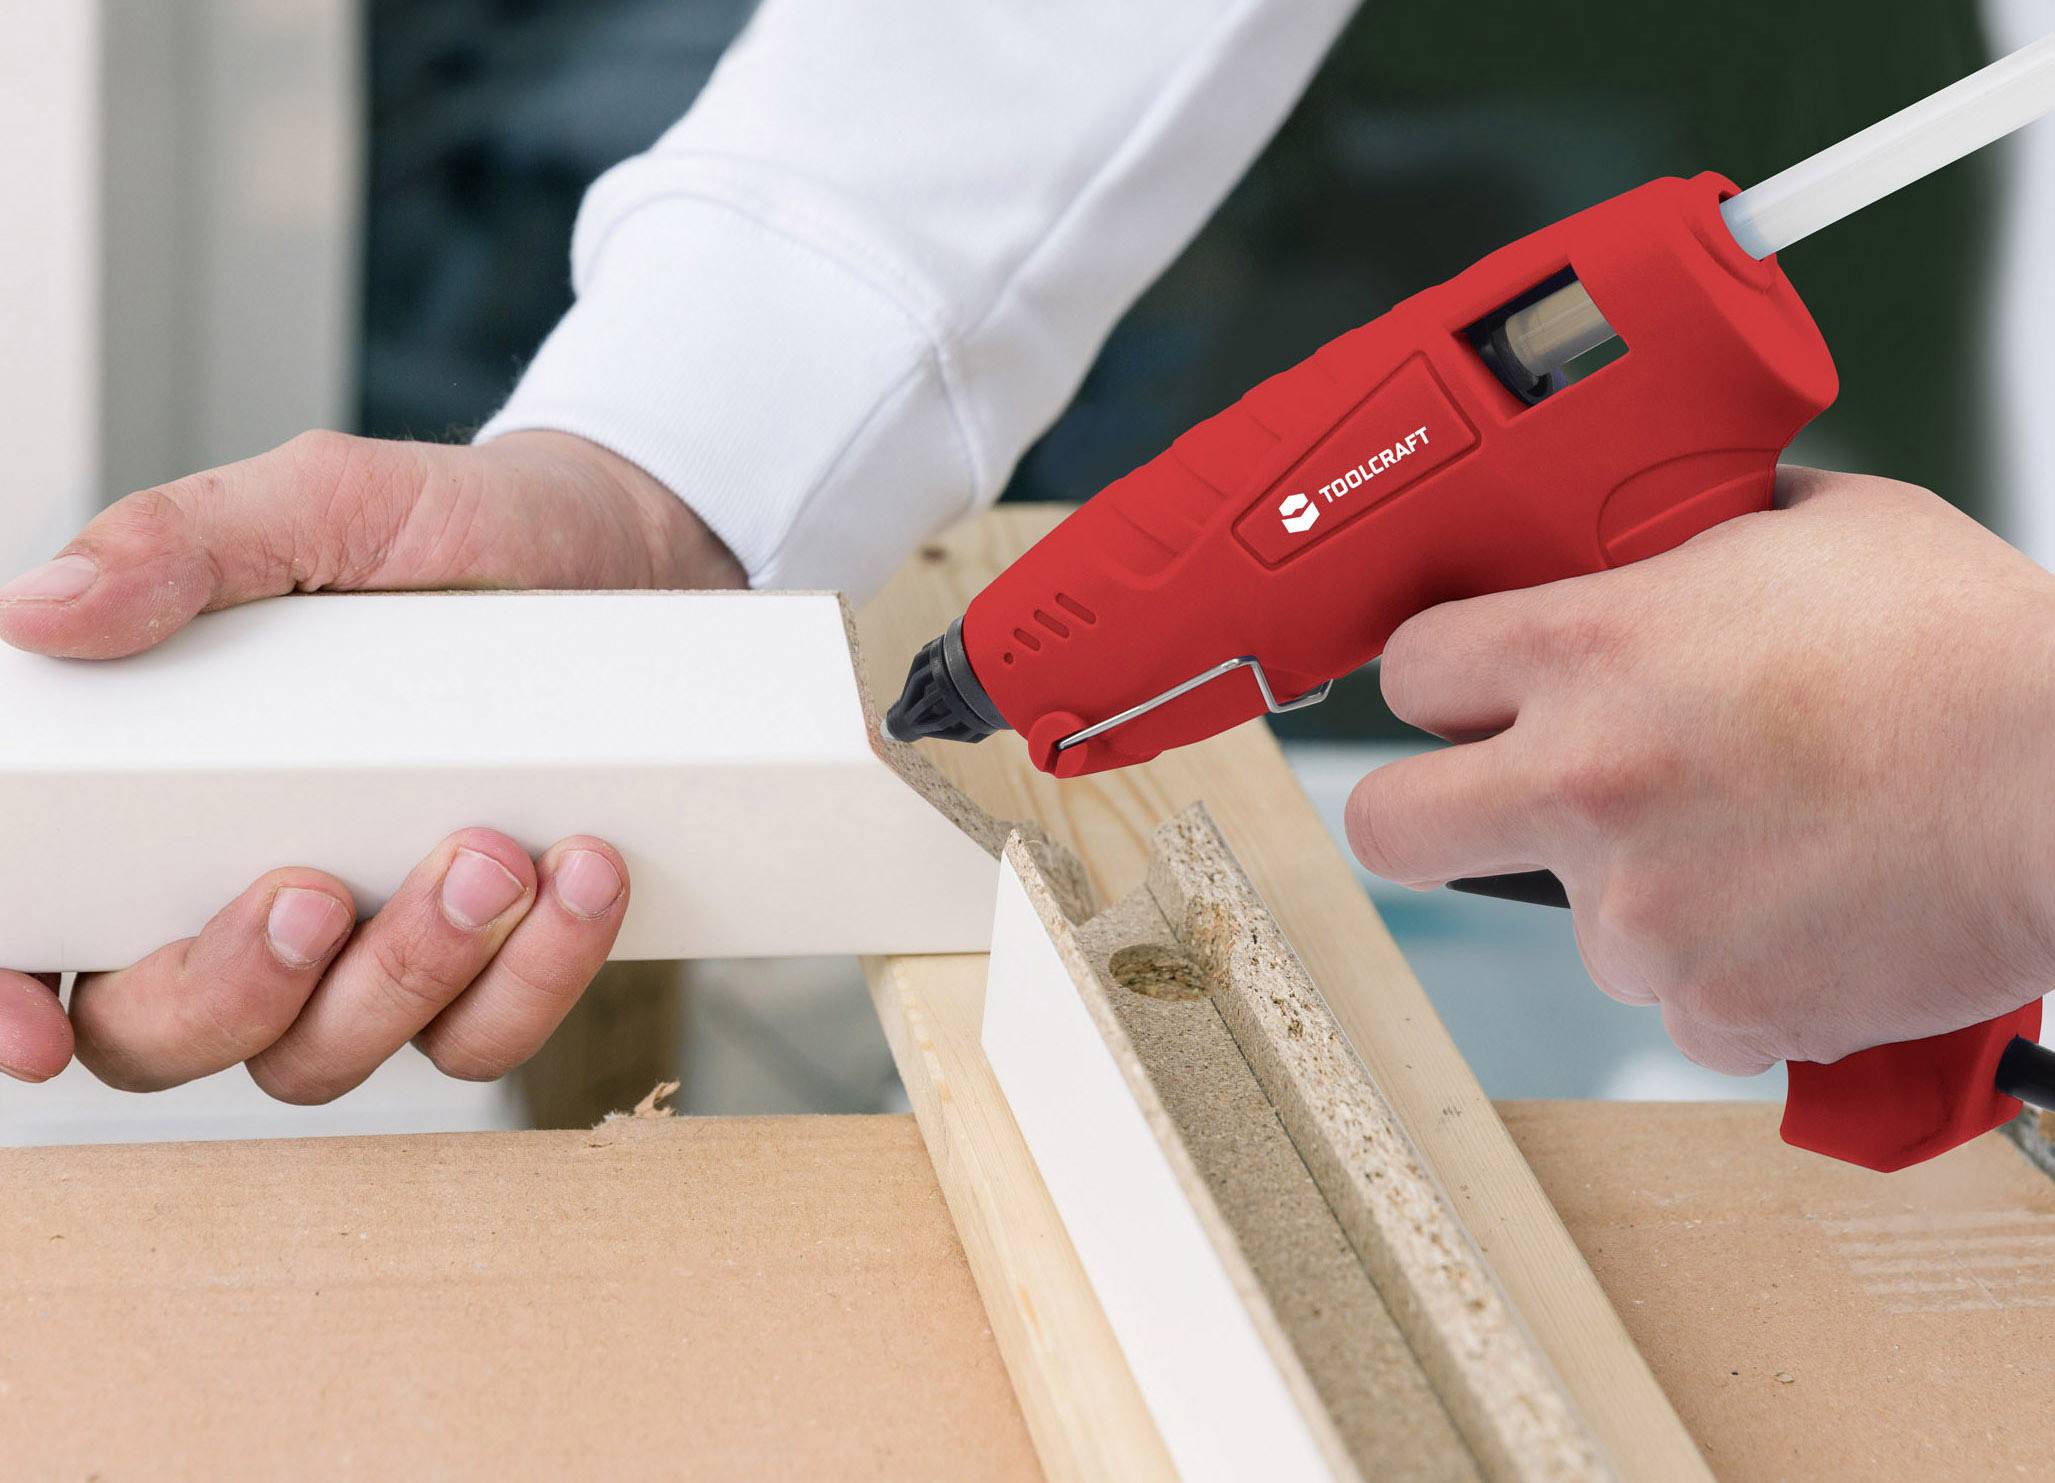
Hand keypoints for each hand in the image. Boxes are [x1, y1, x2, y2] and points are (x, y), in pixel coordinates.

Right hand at [0, 430, 742, 1097]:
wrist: (616, 550)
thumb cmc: (447, 534)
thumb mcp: (324, 504)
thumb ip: (184, 543)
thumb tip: (40, 611)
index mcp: (150, 800)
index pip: (29, 939)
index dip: (2, 1004)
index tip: (32, 1028)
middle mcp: (234, 898)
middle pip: (157, 1036)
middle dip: (234, 987)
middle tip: (320, 889)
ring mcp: (358, 952)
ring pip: (320, 1058)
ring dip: (403, 976)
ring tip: (491, 855)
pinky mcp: (482, 968)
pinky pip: (482, 1040)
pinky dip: (533, 977)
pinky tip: (580, 872)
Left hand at [1347, 468, 2054, 1075]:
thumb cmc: (1967, 648)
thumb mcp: (1813, 528)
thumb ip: (1698, 541)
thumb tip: (1668, 537)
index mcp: (1589, 650)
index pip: (1411, 669)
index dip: (1441, 680)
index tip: (1473, 695)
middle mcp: (1584, 785)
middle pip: (1387, 824)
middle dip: (1423, 812)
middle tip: (1488, 804)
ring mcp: (1639, 912)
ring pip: (1575, 920)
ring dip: (1641, 894)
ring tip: (1760, 844)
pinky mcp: (1714, 1009)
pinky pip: (1682, 1003)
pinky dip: (1732, 973)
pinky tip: (1805, 913)